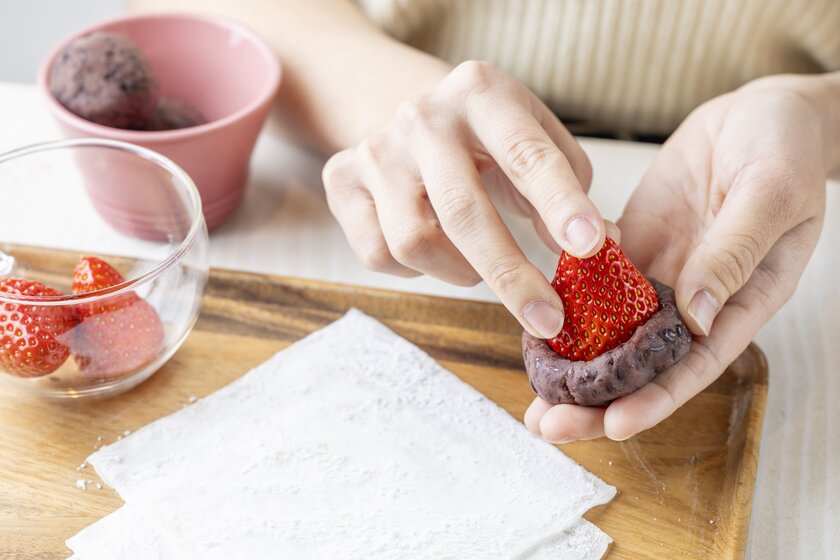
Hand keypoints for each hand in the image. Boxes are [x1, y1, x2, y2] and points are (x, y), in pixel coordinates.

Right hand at [323, 61, 608, 337]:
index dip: (559, 204)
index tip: (590, 248)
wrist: (413, 113)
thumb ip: (568, 190)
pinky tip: (435, 249)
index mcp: (480, 92)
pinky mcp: (341, 179)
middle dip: (510, 276)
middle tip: (548, 319)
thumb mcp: (535, 141)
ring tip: (481, 265)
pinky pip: (377, 253)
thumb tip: (599, 253)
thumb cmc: (488, 137)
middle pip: (463, 212)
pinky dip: (415, 270)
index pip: (526, 155)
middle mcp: (422, 116)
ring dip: (460, 271)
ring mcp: (376, 149)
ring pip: (413, 241)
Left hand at [526, 75, 827, 441]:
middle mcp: (693, 300)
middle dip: (596, 397)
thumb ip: (735, 252)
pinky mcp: (631, 245)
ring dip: (572, 361)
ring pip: (610, 330)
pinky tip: (534, 321)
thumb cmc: (784, 150)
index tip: (614, 425)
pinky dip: (567, 301)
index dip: (656, 399)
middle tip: (549, 425)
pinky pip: (593, 280)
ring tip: (531, 390)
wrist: (756, 114)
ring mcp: (658, 274)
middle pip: (642, 362)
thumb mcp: (771, 195)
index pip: (695, 364)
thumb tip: (696, 314)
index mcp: (740, 301)